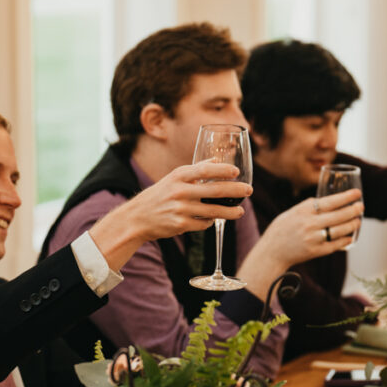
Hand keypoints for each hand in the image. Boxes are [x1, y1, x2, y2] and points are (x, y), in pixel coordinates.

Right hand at [123, 162, 250, 240]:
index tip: (236, 171)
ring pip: (213, 211)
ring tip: (240, 212)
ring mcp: (181, 209)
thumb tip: (216, 161)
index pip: (205, 170)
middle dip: (236, 190)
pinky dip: (211, 222)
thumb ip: (195, 170)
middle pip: (215, 190)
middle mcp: (180, 191)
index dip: (223, 170)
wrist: (137, 218)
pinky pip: (204, 224)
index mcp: (178, 176)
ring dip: (230, 212)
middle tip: (249, 190)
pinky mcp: (181, 225)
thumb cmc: (159, 195)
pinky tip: (213, 219)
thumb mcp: (173, 178)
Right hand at [252, 189, 363, 269]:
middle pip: (338, 216)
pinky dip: (345, 240)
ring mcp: (313, 238)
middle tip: (361, 206)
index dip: (346, 197)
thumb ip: (308, 207)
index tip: (357, 194)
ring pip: (339, 230)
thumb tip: (327, 201)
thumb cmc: (281, 230)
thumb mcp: (292, 213)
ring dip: (352, 225)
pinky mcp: (315, 252)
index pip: (329, 202)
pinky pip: (335, 245)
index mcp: (303, 211)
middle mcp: (309, 224)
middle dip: (353, 210)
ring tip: (358, 220)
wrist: (272, 252)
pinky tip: (350, 236)